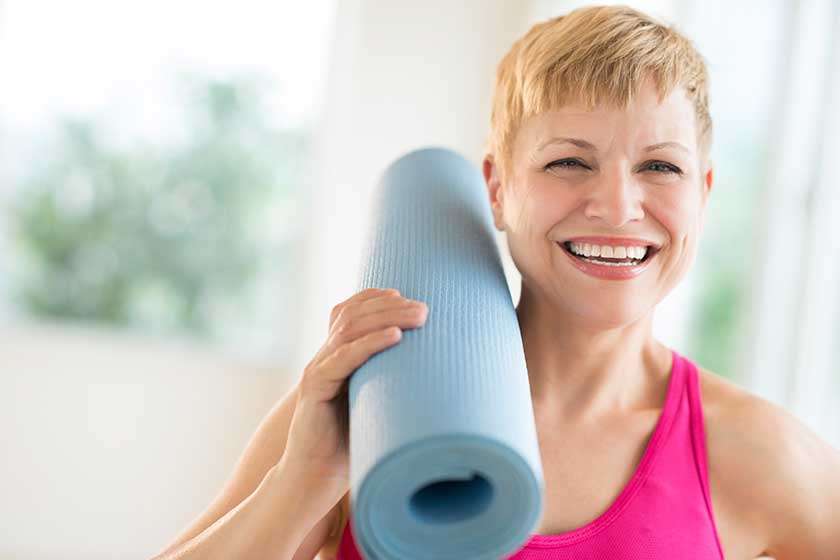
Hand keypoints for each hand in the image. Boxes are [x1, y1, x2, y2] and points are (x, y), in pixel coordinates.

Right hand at [281, 288, 427, 506]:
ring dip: (386, 318)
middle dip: (390, 305)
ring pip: (349, 330)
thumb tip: (436, 374)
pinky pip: (342, 359)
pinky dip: (369, 345)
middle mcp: (323, 357)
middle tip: (424, 308)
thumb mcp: (373, 406)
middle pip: (353, 314)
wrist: (313, 480)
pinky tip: (394, 337)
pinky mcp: (315, 389)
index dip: (376, 298)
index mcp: (335, 356)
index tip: (408, 296)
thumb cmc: (348, 444)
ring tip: (418, 316)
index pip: (349, 311)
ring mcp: (317, 370)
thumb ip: (390, 384)